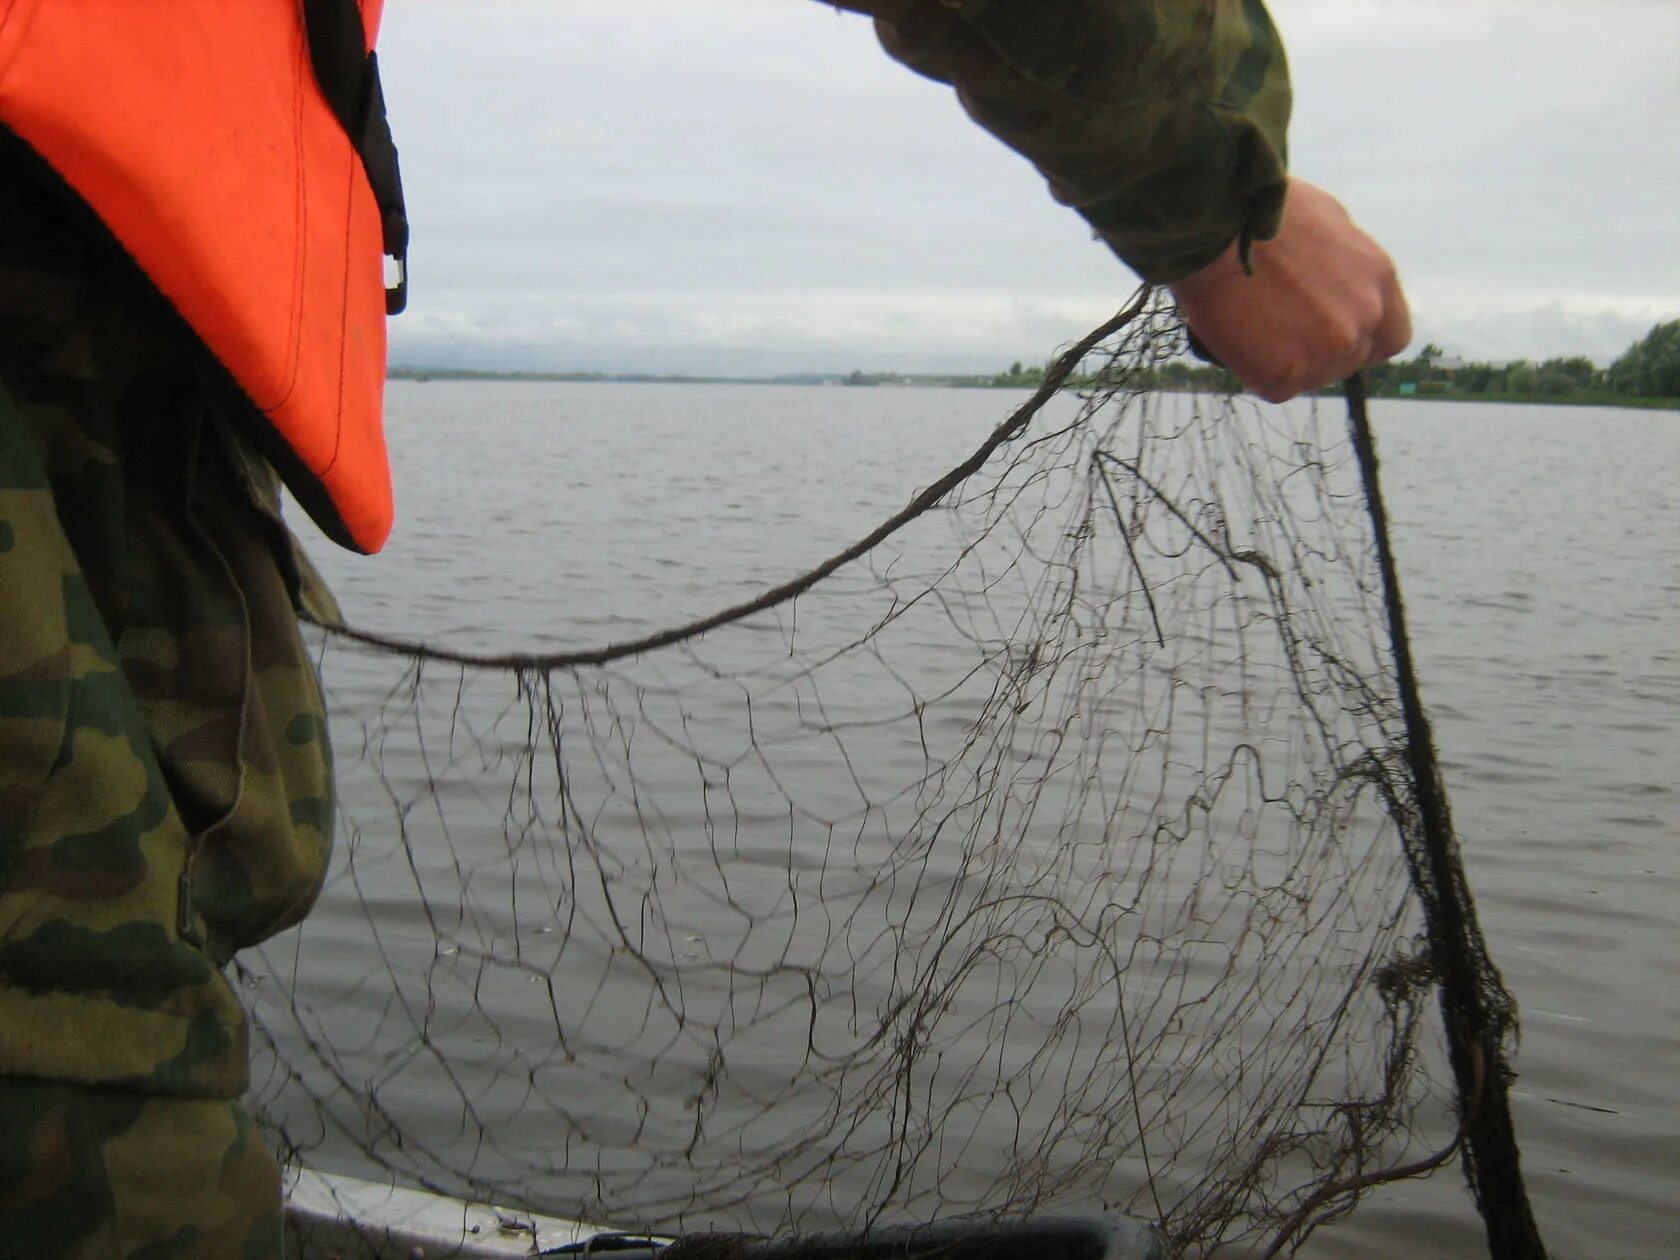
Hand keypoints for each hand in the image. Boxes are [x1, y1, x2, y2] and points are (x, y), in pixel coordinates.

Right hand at [1168, 179, 1410, 402]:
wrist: (1214, 230)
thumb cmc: (1260, 213)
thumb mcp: (1327, 221)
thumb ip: (1344, 264)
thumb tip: (1333, 280)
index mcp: (1378, 277)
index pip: (1391, 336)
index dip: (1362, 339)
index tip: (1333, 333)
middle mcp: (1363, 318)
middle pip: (1349, 359)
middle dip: (1319, 349)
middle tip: (1279, 330)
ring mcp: (1328, 351)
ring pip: (1312, 376)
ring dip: (1288, 362)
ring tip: (1253, 328)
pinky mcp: (1287, 375)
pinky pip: (1276, 387)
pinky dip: (1256, 371)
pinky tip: (1238, 340)